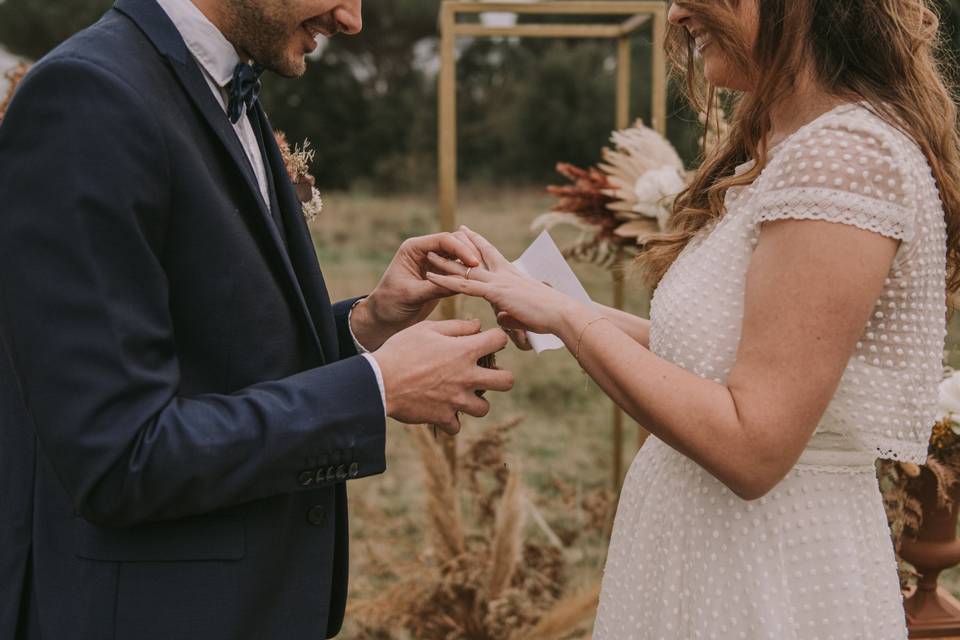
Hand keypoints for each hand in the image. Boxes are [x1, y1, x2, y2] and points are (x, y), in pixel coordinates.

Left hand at [351, 231, 482, 349]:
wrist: (385, 318)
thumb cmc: (390, 304)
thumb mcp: (411, 295)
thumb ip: (434, 287)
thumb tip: (461, 284)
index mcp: (413, 249)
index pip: (442, 241)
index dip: (461, 249)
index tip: (474, 263)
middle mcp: (425, 251)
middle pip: (455, 242)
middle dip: (469, 253)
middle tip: (482, 269)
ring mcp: (434, 262)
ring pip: (459, 255)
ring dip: (471, 263)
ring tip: (485, 276)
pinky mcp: (441, 275)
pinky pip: (459, 270)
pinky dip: (469, 274)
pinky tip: (480, 283)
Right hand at [372, 319, 513, 433]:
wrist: (378, 381)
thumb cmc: (401, 350)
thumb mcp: (426, 329)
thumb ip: (455, 326)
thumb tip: (476, 325)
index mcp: (464, 351)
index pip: (499, 340)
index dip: (496, 338)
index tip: (487, 341)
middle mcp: (467, 377)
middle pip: (506, 381)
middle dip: (501, 377)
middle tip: (486, 375)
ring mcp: (456, 400)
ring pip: (484, 408)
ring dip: (476, 402)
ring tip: (462, 395)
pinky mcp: (442, 417)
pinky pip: (456, 426)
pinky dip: (450, 420)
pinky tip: (441, 410)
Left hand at [424, 227, 586, 336]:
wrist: (563, 315)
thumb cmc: (550, 317)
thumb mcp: (525, 314)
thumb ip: (511, 315)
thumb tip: (502, 318)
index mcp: (513, 276)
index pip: (493, 255)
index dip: (480, 244)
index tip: (469, 234)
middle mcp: (504, 274)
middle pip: (477, 255)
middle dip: (462, 244)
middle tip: (452, 232)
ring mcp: (499, 282)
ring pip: (466, 269)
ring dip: (446, 262)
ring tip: (429, 254)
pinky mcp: (496, 293)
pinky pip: (465, 285)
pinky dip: (447, 282)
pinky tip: (432, 277)